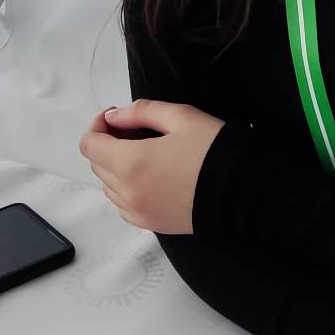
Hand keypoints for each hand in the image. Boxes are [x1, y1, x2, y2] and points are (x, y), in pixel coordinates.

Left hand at [79, 100, 224, 235]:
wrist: (244, 191)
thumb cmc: (214, 150)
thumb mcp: (181, 116)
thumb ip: (140, 111)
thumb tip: (114, 117)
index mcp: (131, 162)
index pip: (90, 145)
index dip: (97, 125)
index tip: (116, 117)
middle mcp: (128, 192)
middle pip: (97, 164)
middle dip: (109, 143)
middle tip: (135, 131)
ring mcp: (138, 212)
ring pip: (108, 186)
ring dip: (116, 167)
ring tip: (146, 153)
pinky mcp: (151, 224)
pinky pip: (123, 205)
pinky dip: (127, 189)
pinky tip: (151, 176)